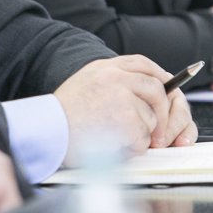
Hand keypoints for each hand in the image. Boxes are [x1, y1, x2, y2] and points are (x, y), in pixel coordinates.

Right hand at [54, 55, 196, 163]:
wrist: (46, 132)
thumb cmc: (61, 117)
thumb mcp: (86, 85)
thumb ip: (112, 83)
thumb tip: (141, 94)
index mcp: (105, 67)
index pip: (142, 64)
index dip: (159, 77)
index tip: (166, 88)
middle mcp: (116, 77)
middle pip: (156, 90)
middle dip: (161, 112)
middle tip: (157, 130)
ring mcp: (122, 96)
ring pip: (151, 118)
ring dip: (139, 135)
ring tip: (114, 140)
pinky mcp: (126, 118)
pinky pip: (143, 138)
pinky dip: (132, 149)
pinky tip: (112, 147)